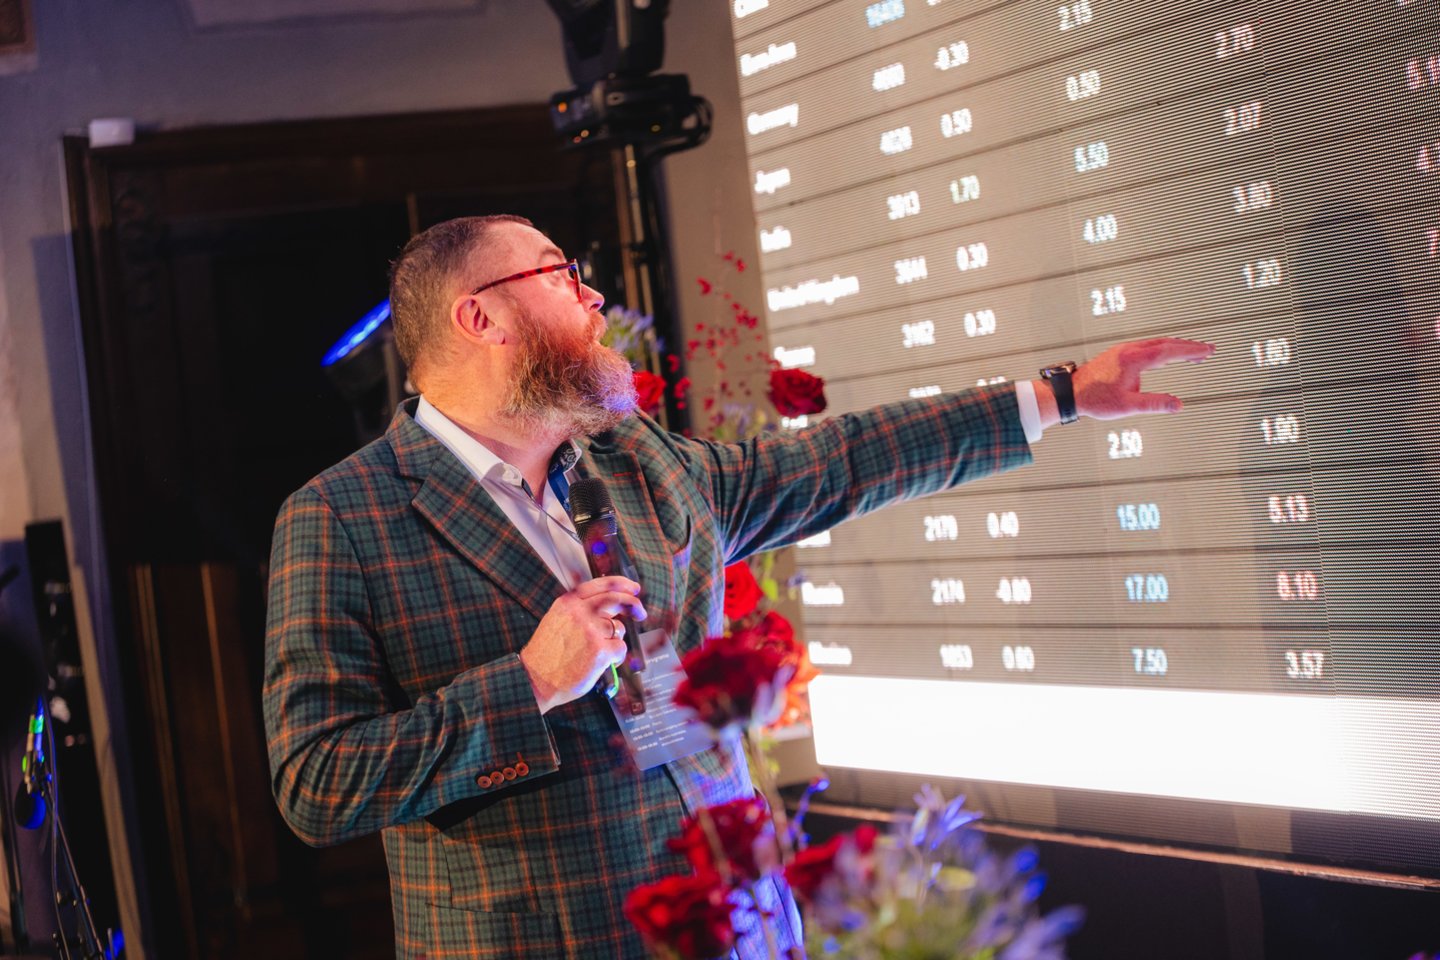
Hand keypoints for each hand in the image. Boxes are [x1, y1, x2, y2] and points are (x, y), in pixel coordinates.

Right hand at [520, 576, 647, 713]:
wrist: (535, 680)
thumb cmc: (547, 654)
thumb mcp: (557, 620)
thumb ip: (580, 610)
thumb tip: (610, 607)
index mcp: (568, 603)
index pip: (601, 584)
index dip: (621, 584)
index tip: (633, 588)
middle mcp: (580, 612)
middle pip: (616, 600)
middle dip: (633, 604)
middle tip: (640, 613)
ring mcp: (591, 631)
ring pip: (619, 629)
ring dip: (614, 641)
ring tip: (597, 654)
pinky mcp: (600, 651)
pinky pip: (620, 649)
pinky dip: (616, 657)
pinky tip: (602, 663)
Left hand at [1061, 337, 1215, 422]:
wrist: (1071, 392)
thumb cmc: (1094, 399)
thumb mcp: (1127, 406)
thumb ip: (1154, 404)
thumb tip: (1178, 405)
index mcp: (1133, 359)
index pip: (1169, 351)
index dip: (1191, 351)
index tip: (1208, 351)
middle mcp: (1129, 350)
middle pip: (1166, 343)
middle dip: (1189, 346)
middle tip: (1209, 349)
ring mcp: (1124, 350)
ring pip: (1156, 343)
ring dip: (1176, 346)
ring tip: (1195, 353)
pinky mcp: (1119, 354)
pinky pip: (1148, 346)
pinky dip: (1163, 348)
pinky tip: (1168, 356)